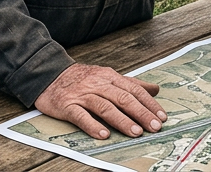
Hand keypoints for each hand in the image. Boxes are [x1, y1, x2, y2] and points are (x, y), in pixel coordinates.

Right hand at [34, 63, 165, 139]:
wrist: (49, 74)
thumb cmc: (82, 79)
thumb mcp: (108, 76)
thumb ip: (132, 83)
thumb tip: (155, 89)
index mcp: (110, 77)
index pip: (134, 90)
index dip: (149, 103)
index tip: (161, 116)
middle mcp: (98, 84)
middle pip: (123, 98)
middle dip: (141, 113)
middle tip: (154, 127)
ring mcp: (83, 95)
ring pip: (105, 107)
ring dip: (122, 120)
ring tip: (135, 132)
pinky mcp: (67, 106)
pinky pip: (80, 116)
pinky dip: (92, 125)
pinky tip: (103, 134)